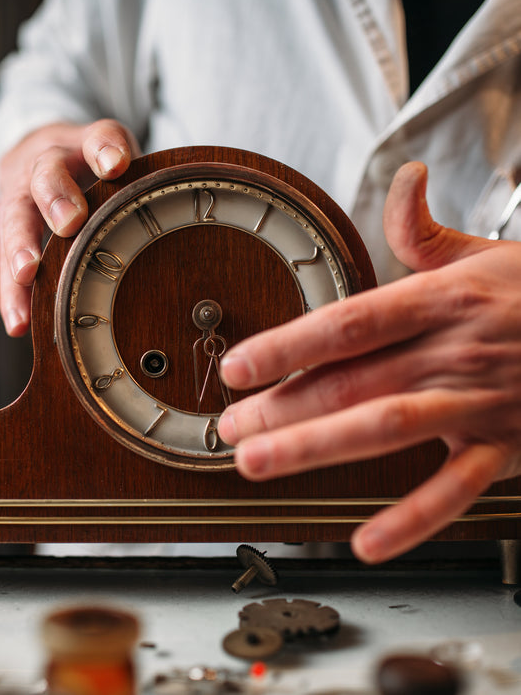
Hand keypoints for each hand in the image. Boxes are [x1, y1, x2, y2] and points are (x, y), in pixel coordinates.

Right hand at [0, 119, 139, 335]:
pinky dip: (13, 294)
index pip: (96, 137)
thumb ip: (125, 164)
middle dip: (56, 199)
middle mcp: (43, 165)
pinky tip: (18, 321)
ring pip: (16, 218)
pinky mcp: (8, 231)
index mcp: (79, 145)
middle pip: (46, 175)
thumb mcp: (111, 152)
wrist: (34, 154)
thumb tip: (147, 189)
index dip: (104, 149)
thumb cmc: (85, 163)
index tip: (115, 164)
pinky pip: (7, 264)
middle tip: (69, 222)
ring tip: (25, 274)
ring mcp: (20, 196)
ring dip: (22, 248)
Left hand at [218, 162, 520, 562]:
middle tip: (229, 426)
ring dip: (316, 448)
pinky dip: (413, 519)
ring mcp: (478, 402)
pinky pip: (456, 489)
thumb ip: (424, 229)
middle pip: (352, 379)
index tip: (238, 366)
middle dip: (282, 405)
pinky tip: (365, 540)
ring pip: (388, 428)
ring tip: (258, 463)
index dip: (288, 345)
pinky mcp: (504, 445)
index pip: (349, 322)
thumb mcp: (482, 251)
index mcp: (440, 300)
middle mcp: (453, 351)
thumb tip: (404, 180)